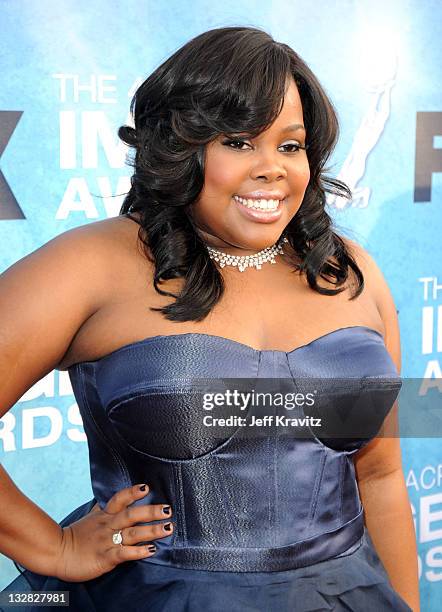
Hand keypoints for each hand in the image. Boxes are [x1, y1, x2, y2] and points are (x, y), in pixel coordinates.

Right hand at [53, 484, 172, 581]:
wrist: (56, 553)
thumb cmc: (77, 536)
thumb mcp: (91, 517)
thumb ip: (105, 508)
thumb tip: (119, 498)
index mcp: (105, 515)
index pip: (120, 499)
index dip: (133, 492)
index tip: (147, 487)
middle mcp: (108, 525)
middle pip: (131, 515)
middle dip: (151, 512)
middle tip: (168, 509)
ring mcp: (107, 541)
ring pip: (132, 533)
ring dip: (151, 531)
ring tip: (168, 528)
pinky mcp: (105, 557)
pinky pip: (124, 553)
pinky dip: (138, 551)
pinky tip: (151, 550)